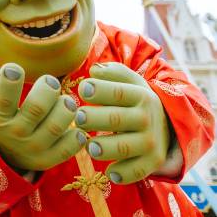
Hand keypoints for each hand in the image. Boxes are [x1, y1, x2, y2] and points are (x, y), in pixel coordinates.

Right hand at [0, 63, 85, 170]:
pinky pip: (70, 146)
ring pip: (57, 125)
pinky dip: (76, 133)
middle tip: (50, 81)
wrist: (2, 158)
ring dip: (65, 107)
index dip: (10, 80)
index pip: (4, 99)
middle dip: (47, 88)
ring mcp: (34, 149)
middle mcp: (16, 135)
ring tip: (64, 101)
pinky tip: (71, 123)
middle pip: (37, 108)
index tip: (14, 69)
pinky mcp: (50, 159)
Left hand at [77, 62, 169, 184]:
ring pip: (123, 147)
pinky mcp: (152, 161)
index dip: (98, 90)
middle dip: (93, 119)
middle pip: (116, 119)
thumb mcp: (128, 81)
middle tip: (78, 118)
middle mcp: (147, 118)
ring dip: (103, 148)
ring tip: (90, 146)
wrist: (166, 123)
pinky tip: (109, 172)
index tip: (82, 90)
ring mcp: (150, 141)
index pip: (118, 92)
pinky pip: (137, 171)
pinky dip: (122, 174)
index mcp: (140, 95)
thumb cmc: (134, 100)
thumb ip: (111, 72)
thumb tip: (94, 70)